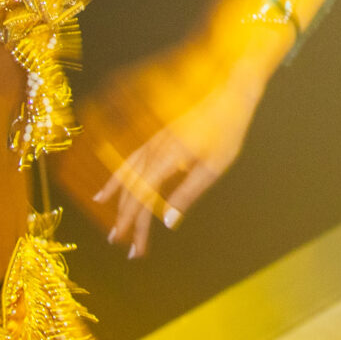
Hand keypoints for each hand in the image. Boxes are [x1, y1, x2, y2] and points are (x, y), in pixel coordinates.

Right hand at [71, 40, 274, 257]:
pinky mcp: (157, 135)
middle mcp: (153, 150)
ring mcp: (152, 141)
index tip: (135, 249)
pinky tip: (113, 186)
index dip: (137, 227)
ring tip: (110, 223)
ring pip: (126, 176)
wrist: (230, 90)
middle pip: (132, 192)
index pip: (143, 202)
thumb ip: (187, 194)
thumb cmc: (227, 127)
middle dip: (126, 220)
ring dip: (119, 201)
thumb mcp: (212, 166)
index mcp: (166, 160)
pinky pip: (130, 160)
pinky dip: (118, 176)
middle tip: (124, 245)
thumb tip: (167, 222)